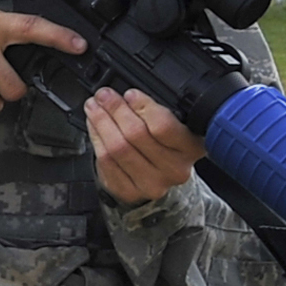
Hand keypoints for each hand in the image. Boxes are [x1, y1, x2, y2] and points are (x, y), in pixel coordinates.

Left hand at [86, 87, 202, 204]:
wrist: (160, 176)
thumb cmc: (166, 145)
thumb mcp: (174, 123)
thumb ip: (155, 110)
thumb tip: (126, 96)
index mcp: (191, 147)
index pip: (163, 125)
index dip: (142, 107)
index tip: (129, 94)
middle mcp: (174, 169)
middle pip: (136, 135)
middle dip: (115, 110)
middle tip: (103, 96)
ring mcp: (152, 184)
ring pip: (117, 148)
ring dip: (101, 123)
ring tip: (94, 108)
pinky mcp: (130, 192)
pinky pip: (106, 163)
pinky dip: (96, 139)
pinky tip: (94, 127)